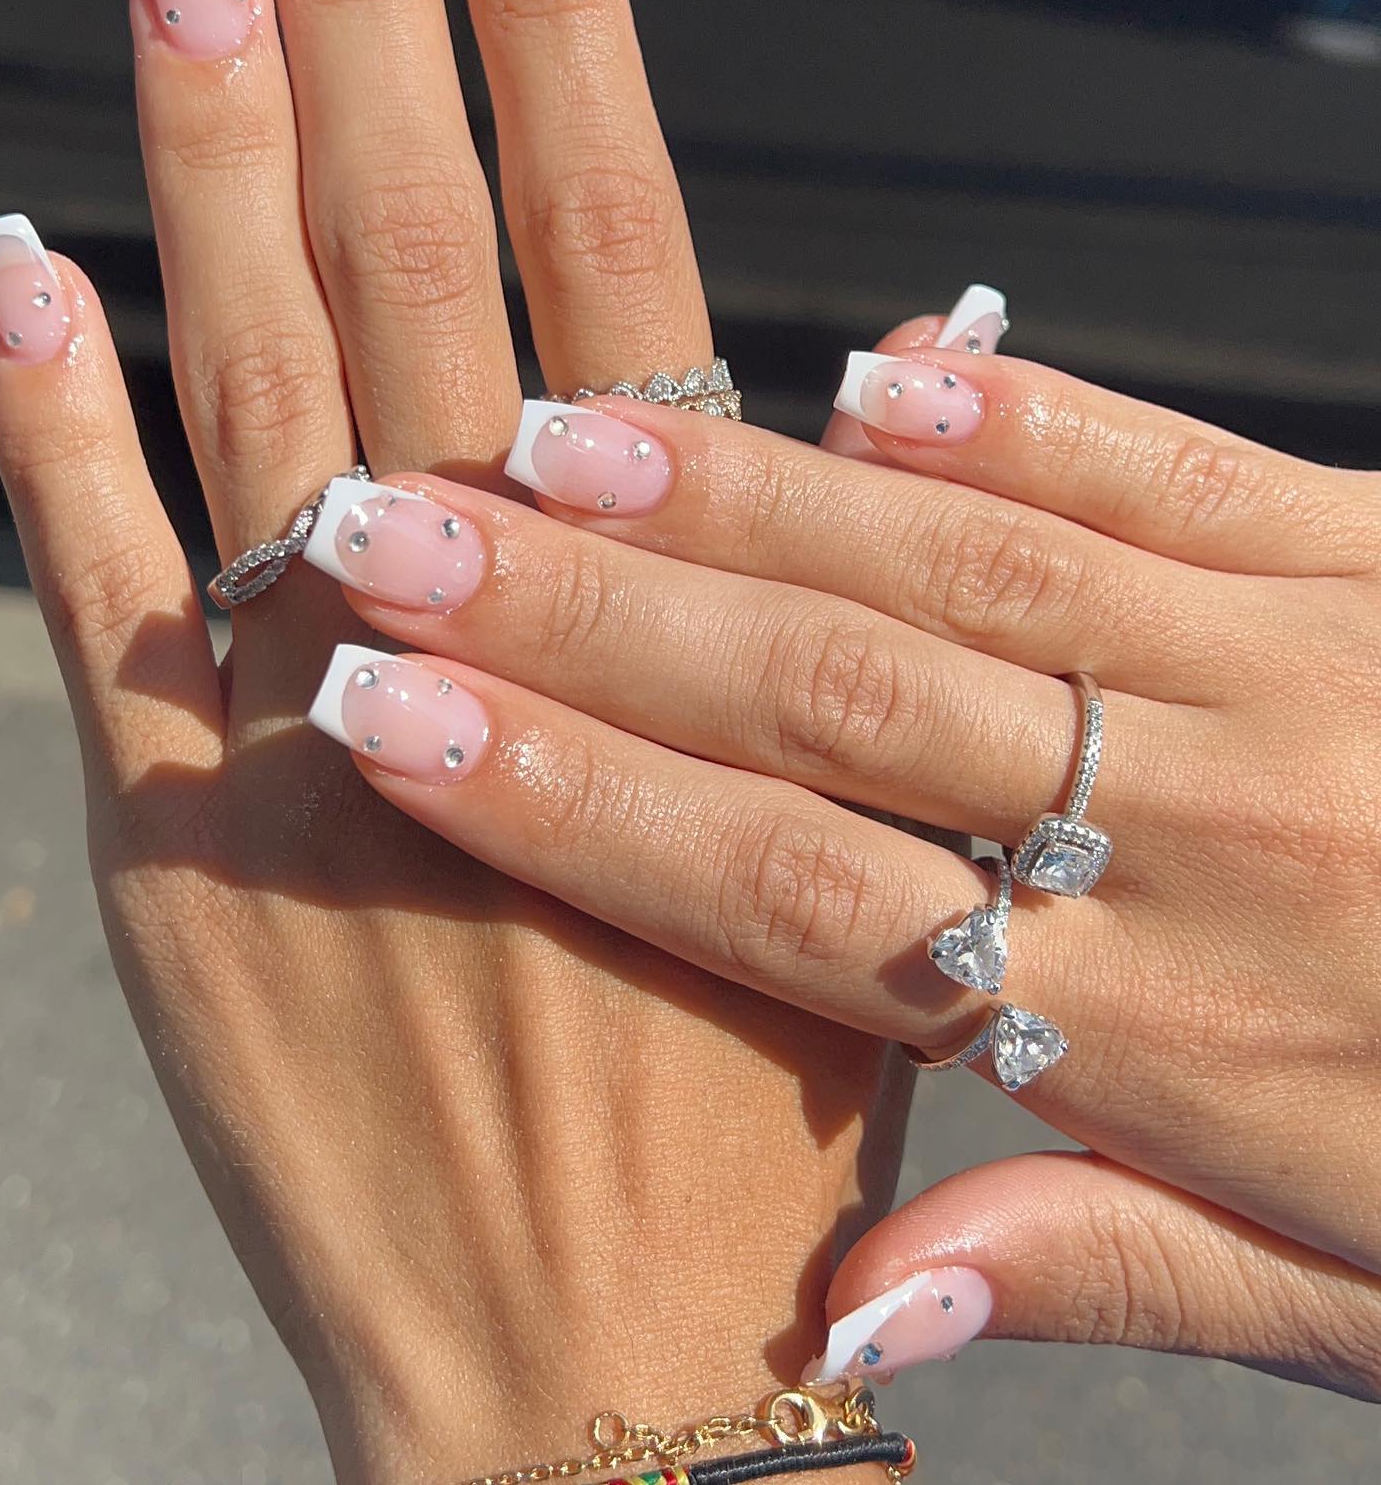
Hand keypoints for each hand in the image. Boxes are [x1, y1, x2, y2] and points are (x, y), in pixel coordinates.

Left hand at [0, 0, 895, 1481]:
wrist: (599, 1366)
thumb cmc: (755, 1117)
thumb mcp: (866, 830)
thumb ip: (828, 596)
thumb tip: (871, 368)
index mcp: (669, 624)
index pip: (617, 246)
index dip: (564, 31)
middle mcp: (489, 635)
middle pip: (425, 251)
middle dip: (378, 2)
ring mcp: (312, 722)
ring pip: (254, 371)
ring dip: (212, 147)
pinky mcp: (176, 834)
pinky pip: (96, 580)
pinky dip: (45, 415)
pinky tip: (4, 261)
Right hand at [305, 291, 1380, 1397]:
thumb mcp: (1354, 1310)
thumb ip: (1102, 1273)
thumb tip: (854, 1315)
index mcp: (1185, 1034)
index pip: (801, 900)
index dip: (576, 803)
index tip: (394, 724)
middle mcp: (1217, 827)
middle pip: (837, 695)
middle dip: (584, 611)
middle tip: (395, 527)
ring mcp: (1310, 667)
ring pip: (970, 561)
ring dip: (745, 492)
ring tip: (553, 441)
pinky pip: (1177, 469)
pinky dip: (1021, 411)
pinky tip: (874, 363)